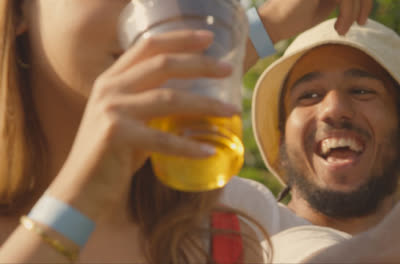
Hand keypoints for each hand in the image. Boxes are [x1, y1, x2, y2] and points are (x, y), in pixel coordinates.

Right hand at [47, 30, 236, 219]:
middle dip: (200, 64)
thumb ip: (152, 104)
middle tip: (229, 70)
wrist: (81, 190)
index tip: (209, 38)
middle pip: (162, 64)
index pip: (148, 46)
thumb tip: (197, 100)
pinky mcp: (115, 135)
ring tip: (232, 112)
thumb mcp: (130, 119)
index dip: (180, 39)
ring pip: (169, 99)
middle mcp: (109, 88)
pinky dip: (189, 147)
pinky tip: (209, 152)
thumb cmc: (111, 156)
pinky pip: (163, 139)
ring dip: (206, 105)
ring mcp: (110, 109)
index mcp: (112, 79)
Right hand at [260, 0, 372, 41]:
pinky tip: (339, 28)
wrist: (274, 22)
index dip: (364, 1)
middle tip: (361, 24)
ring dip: (353, 12)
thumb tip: (364, 0)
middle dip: (364, 4)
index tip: (361, 20)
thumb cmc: (297, 17)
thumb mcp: (328, 3)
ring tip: (343, 30)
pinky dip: (347, 14)